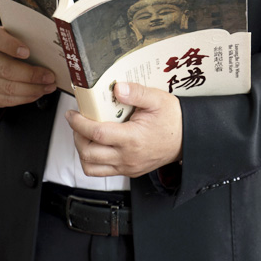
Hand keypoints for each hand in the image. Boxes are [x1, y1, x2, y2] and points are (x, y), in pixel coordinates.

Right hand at [0, 26, 56, 107]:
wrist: (2, 57)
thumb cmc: (17, 46)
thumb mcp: (22, 37)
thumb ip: (32, 40)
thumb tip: (54, 50)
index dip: (11, 46)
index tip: (27, 52)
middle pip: (5, 69)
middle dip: (31, 75)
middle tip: (49, 77)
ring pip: (6, 88)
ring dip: (31, 90)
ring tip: (47, 87)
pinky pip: (5, 100)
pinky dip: (24, 98)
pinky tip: (36, 93)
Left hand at [65, 82, 182, 177]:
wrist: (187, 138)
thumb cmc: (173, 120)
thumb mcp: (158, 99)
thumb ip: (136, 92)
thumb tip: (117, 88)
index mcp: (133, 138)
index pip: (97, 134)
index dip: (79, 123)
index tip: (72, 114)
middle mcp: (128, 157)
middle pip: (88, 153)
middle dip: (76, 136)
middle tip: (77, 121)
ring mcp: (127, 167)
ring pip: (91, 167)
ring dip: (82, 151)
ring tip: (83, 134)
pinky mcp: (129, 171)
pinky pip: (102, 172)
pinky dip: (92, 160)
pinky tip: (95, 145)